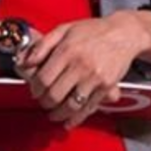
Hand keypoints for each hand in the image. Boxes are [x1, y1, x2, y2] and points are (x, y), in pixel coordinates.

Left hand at [14, 13, 150, 128]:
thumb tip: (26, 61)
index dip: (35, 89)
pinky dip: (76, 119)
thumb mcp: (65, 29)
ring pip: (70, 105)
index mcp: (67, 50)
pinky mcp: (106, 87)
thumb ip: (43, 45)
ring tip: (54, 114)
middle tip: (44, 102)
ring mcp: (94, 78)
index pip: (43, 79)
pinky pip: (89, 108)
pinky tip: (69, 121)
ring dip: (58, 114)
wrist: (124, 33)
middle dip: (45, 103)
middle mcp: (80, 65)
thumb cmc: (94, 30)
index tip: (35, 91)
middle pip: (54, 95)